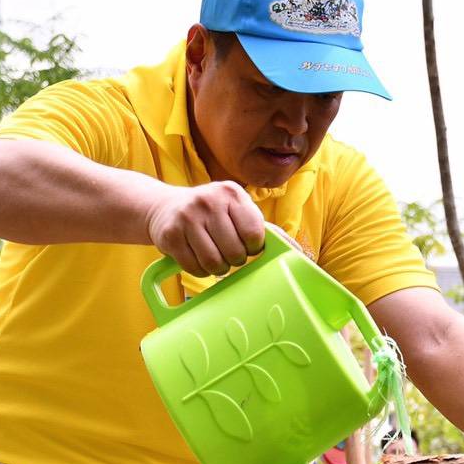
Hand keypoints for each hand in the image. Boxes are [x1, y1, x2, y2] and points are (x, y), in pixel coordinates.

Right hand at [145, 181, 264, 277]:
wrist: (166, 207)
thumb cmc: (213, 213)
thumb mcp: (238, 211)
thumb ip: (267, 230)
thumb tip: (298, 253)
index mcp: (232, 193)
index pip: (254, 232)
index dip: (254, 247)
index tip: (248, 246)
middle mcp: (209, 201)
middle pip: (234, 251)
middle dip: (236, 260)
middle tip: (230, 254)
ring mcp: (187, 217)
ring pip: (213, 262)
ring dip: (218, 269)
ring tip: (217, 259)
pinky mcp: (170, 234)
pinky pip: (194, 267)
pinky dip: (200, 271)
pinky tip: (199, 259)